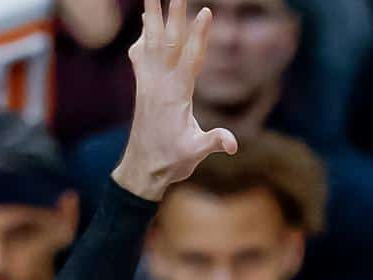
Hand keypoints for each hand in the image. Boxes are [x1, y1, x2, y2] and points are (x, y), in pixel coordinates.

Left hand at [111, 0, 238, 200]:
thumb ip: (213, 143)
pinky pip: (141, 56)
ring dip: (152, 16)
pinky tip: (144, 24)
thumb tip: (232, 144)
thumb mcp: (195, 154)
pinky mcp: (142, 87)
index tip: (205, 11)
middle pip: (167, 41)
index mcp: (176, 95)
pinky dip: (143, 37)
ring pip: (150, 42)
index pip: (190, 59)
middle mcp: (159, 83)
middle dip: (173, 14)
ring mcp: (148, 83)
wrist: (142, 171)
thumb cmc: (171, 162)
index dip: (199, 35)